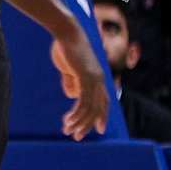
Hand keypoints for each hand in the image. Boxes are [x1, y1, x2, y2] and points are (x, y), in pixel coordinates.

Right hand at [50, 24, 109, 139]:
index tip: (98, 130)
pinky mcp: (85, 78)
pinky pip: (82, 102)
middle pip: (98, 109)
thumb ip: (72, 81)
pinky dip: (76, 114)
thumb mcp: (69, 69)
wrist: (66, 32)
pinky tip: (67, 120)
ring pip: (90, 109)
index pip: (104, 102)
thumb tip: (72, 95)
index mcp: (98, 78)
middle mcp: (100, 80)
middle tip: (76, 136)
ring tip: (68, 130)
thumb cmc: (66, 48)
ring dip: (79, 122)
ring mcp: (94, 79)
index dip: (102, 116)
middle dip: (87, 125)